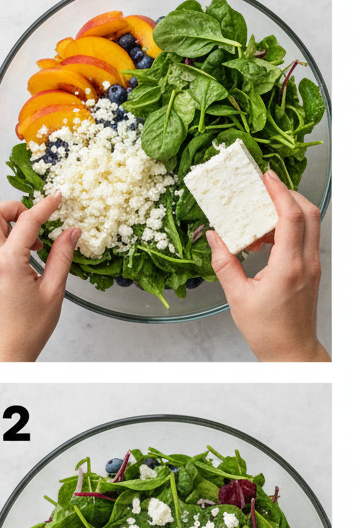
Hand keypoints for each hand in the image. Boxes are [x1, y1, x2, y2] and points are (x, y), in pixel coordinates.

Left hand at [0, 194, 80, 360]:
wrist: (1, 355)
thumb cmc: (25, 332)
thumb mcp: (52, 293)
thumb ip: (61, 257)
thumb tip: (71, 233)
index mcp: (6, 264)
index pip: (26, 221)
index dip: (45, 206)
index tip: (57, 199)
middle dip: (14, 209)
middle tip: (34, 223)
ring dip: (5, 224)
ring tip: (28, 245)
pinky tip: (17, 258)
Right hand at [206, 171, 329, 361]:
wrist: (291, 351)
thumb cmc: (267, 331)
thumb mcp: (237, 297)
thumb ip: (225, 263)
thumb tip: (215, 237)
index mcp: (288, 267)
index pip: (291, 217)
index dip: (279, 191)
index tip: (265, 176)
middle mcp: (306, 262)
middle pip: (308, 212)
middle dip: (286, 194)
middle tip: (263, 188)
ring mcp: (312, 265)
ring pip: (309, 223)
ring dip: (286, 212)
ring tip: (258, 220)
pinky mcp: (311, 269)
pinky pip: (304, 238)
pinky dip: (287, 229)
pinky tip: (265, 239)